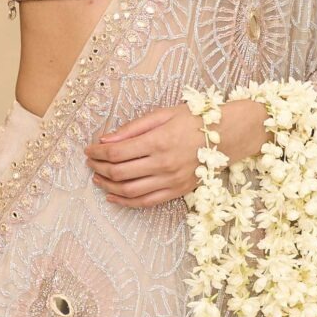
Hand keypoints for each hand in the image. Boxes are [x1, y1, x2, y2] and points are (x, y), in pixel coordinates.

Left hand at [86, 98, 266, 206]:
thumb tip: (105, 140)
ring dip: (108, 185)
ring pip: (129, 190)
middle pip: (119, 172)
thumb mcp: (163, 115)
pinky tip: (113, 196)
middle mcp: (163, 163)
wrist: (228, 135)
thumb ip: (133, 128)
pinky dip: (126, 202)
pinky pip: (146, 202)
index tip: (89, 150)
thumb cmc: (194, 120)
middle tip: (90, 162)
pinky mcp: (177, 191)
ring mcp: (170, 180)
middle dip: (99, 168)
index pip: (116, 152)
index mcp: (158, 141)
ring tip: (97, 178)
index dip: (97, 152)